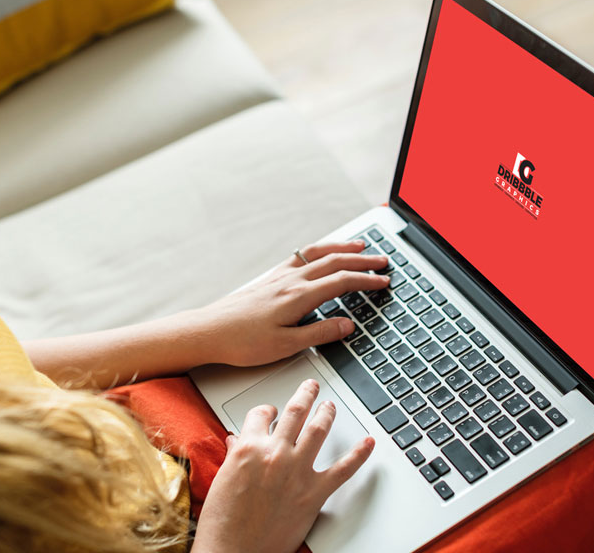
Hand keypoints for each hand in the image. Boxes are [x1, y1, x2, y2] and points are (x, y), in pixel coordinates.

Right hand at [192, 379, 374, 552]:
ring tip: (331, 406)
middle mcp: (275, 454)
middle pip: (295, 412)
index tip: (272, 411)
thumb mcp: (221, 479)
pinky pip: (343, 469)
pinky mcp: (313, 493)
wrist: (233, 552)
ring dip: (327, 413)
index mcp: (248, 448)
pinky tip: (368, 443)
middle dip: (305, 394)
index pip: (261, 414)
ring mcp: (297, 471)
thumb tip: (237, 442)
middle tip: (312, 387)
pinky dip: (359, 455)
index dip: (268, 410)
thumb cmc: (223, 522)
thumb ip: (234, 456)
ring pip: (318, 429)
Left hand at [199, 241, 388, 366]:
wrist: (209, 331)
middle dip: (362, 261)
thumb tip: (348, 325)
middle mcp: (291, 281)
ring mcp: (279, 277)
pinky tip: (321, 253)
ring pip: (317, 254)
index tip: (384, 281)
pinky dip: (319, 250)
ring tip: (360, 247)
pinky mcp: (270, 279)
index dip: (367, 281)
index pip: (342, 282)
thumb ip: (319, 334)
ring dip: (342, 248)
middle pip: (334, 262)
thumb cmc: (242, 342)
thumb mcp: (285, 346)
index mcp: (299, 297)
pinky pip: (301, 256)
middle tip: (383, 261)